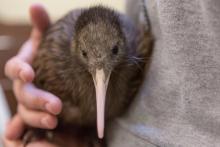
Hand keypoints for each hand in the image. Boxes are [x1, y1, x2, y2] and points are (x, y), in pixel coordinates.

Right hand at [3, 3, 61, 146]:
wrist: (61, 73)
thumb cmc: (51, 56)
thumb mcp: (49, 41)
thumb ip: (42, 26)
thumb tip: (35, 5)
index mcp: (24, 67)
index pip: (16, 69)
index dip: (20, 70)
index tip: (29, 73)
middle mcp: (23, 86)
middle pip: (24, 94)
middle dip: (37, 100)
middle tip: (56, 106)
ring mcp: (27, 103)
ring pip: (25, 113)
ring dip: (37, 117)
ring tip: (54, 120)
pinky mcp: (35, 116)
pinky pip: (28, 127)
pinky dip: (28, 132)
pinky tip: (40, 137)